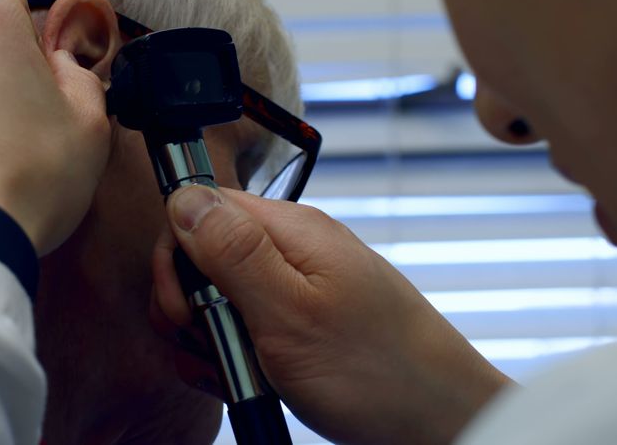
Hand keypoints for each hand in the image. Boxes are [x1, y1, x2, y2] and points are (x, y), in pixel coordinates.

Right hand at [152, 186, 512, 444]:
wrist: (439, 421)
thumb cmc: (379, 372)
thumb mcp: (290, 313)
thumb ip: (234, 252)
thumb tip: (184, 196)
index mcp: (290, 230)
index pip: (201, 209)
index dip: (177, 258)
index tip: (182, 308)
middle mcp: (293, 249)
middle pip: (205, 256)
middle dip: (189, 307)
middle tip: (210, 346)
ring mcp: (298, 287)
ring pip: (221, 298)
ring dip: (211, 340)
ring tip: (238, 372)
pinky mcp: (301, 322)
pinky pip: (247, 328)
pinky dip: (236, 357)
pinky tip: (250, 381)